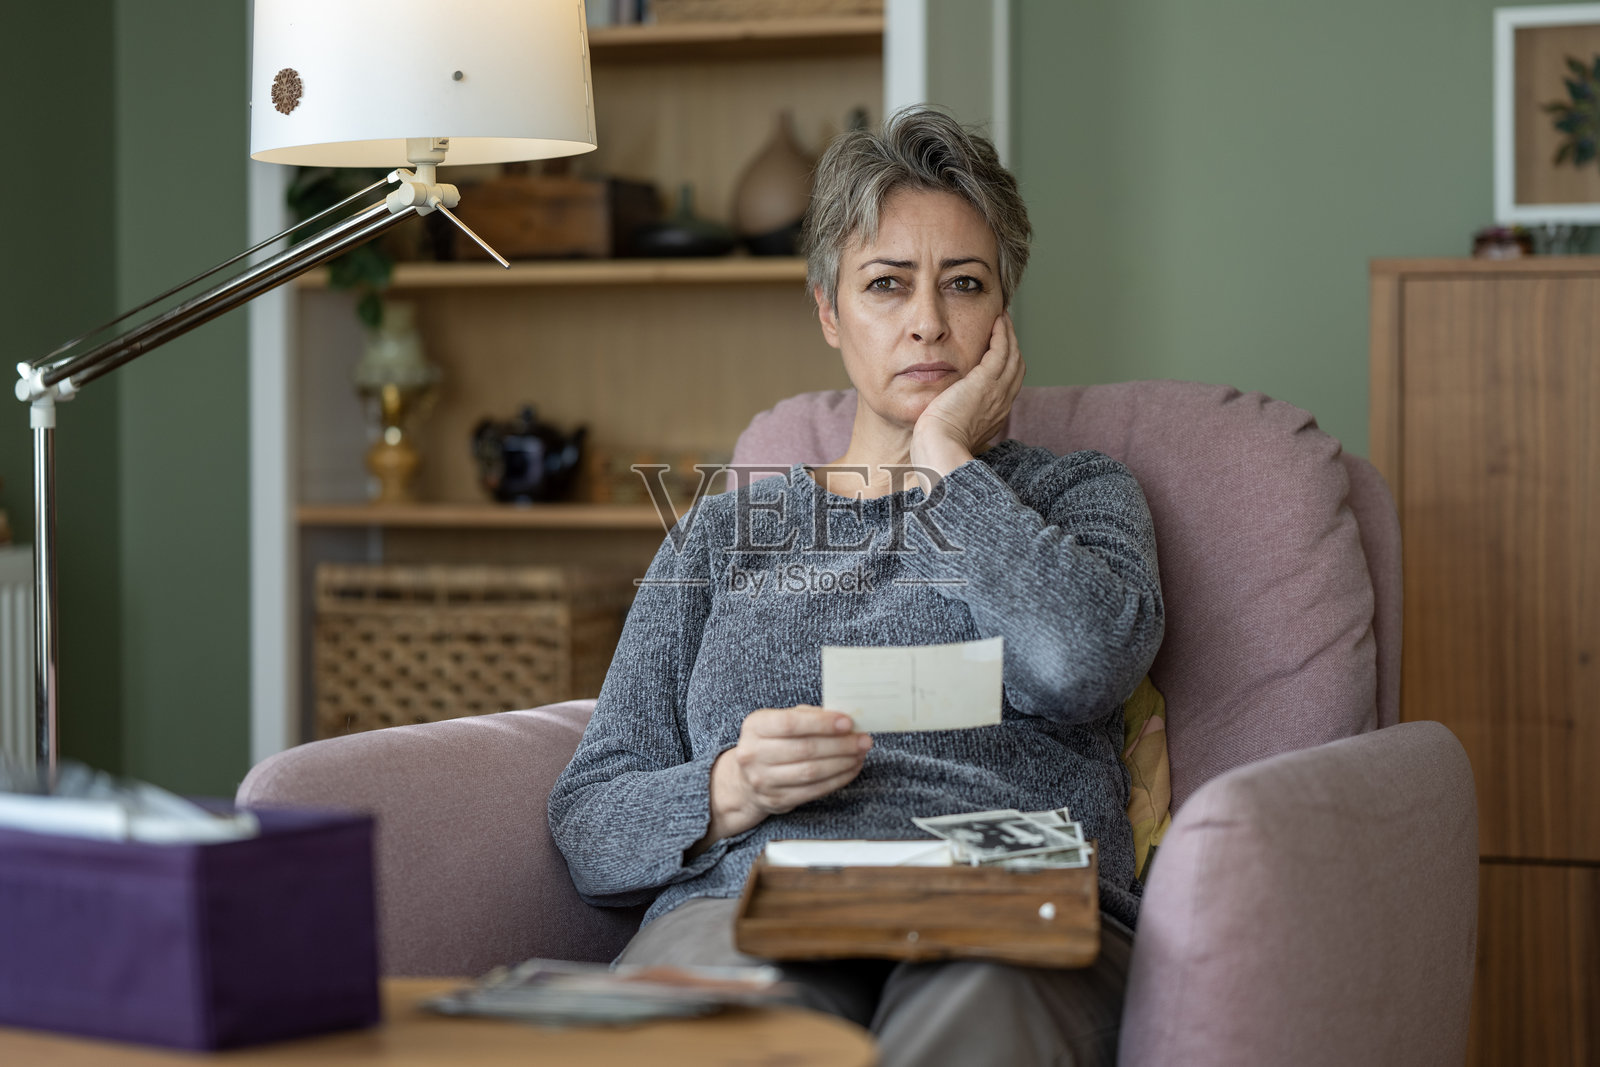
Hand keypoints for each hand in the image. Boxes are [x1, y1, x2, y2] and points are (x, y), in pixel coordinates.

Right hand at [695, 706, 871, 851]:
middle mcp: (753, 754)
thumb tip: (843, 718)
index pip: (791, 723)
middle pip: (805, 749)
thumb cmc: (772, 743)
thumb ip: (807, 716)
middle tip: (863, 740)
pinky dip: (838, 780)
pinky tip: (850, 769)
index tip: (848, 722)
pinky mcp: (777, 800)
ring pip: (812, 772)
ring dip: (843, 763)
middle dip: (840, 744)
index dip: (822, 723)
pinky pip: (814, 790)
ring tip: (860, 753)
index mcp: (755, 726)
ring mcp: (763, 781)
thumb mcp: (779, 721)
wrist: (745, 780)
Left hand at [910, 311, 1024, 477]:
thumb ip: (952, 419)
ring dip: (1009, 335)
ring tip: (1002, 318)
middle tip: (1004, 327)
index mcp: (994, 416)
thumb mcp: (950, 431)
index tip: (998, 352)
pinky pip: (1001, 349)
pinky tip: (996, 321)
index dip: (1005, 366)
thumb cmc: (936, 446)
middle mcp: (1002, 403)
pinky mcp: (987, 381)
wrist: (940, 449)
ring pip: (1012, 356)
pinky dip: (1002, 333)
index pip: (1007, 386)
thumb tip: (942, 414)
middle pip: (1016, 368)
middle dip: (1012, 346)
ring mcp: (997, 391)